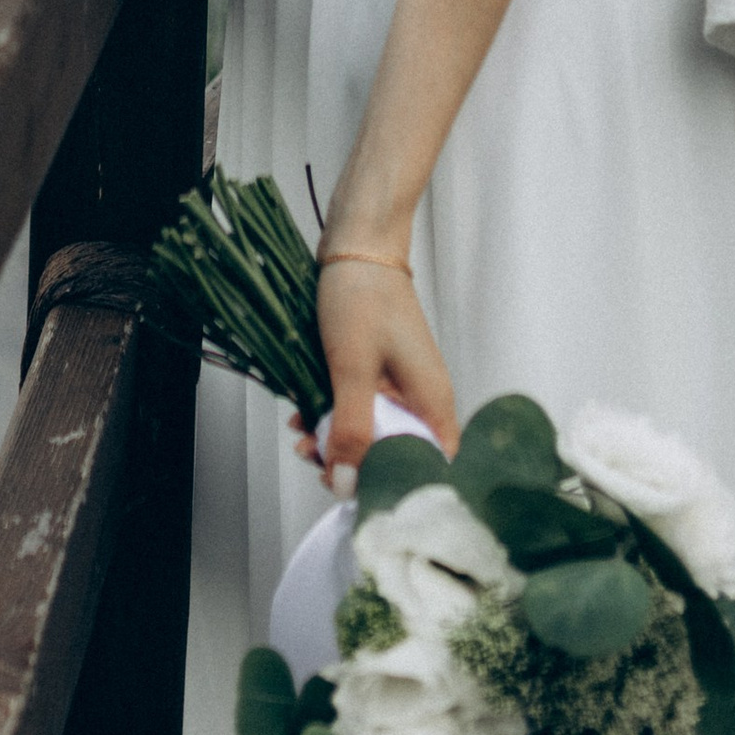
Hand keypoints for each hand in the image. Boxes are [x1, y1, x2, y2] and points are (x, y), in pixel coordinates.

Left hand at [315, 257, 457, 495]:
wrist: (357, 244)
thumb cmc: (363, 299)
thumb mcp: (352, 370)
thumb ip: (352, 431)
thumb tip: (347, 486)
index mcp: (432, 403)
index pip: (432, 470)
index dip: (396, 488)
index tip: (355, 490)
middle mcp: (423, 400)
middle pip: (397, 455)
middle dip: (355, 464)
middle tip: (317, 462)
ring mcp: (402, 386)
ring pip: (373, 432)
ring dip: (337, 440)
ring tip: (301, 438)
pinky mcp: (381, 373)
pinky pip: (361, 408)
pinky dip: (334, 415)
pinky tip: (302, 414)